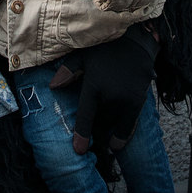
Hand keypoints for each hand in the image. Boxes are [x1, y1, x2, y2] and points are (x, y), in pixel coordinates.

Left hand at [71, 33, 156, 153]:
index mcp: (93, 84)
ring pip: (112, 124)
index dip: (82, 134)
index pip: (86, 115)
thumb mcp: (82, 55)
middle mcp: (110, 95)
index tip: (79, 150)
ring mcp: (125, 100)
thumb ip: (67, 71)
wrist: (135, 42)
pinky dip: (122, 136)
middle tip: (89, 133)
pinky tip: (115, 144)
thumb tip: (52, 86)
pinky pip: (129, 125)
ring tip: (100, 136)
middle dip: (93, 130)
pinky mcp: (138, 102)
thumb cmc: (104, 49)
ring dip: (105, 131)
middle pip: (99, 122)